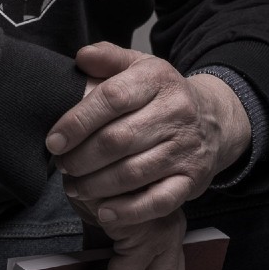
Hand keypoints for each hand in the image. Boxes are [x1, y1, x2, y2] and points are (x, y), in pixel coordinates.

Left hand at [47, 42, 250, 229]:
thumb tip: (82, 57)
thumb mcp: (139, 65)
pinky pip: (160, 200)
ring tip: (74, 187)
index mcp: (157, 78)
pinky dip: (129, 210)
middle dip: (82, 157)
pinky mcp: (192, 179)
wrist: (214, 119)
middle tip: (62, 165)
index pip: (112, 98)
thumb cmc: (161, 93)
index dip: (78, 121)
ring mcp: (186, 148)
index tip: (54, 140)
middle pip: (119, 139)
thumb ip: (108, 57)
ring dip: (97, 185)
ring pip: (134, 173)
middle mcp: (176, 112)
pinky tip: (104, 212)